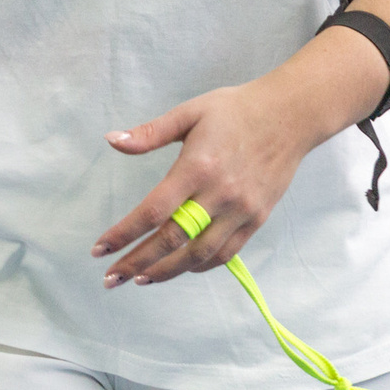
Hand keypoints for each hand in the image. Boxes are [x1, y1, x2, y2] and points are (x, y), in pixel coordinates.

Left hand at [93, 80, 331, 285]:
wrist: (290, 115)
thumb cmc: (236, 110)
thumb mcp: (190, 112)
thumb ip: (150, 132)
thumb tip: (111, 140)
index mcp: (197, 167)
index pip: (153, 211)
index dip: (124, 234)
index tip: (100, 249)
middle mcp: (219, 194)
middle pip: (172, 240)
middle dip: (137, 263)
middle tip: (110, 279)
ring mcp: (241, 211)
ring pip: (199, 255)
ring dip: (166, 272)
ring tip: (140, 280)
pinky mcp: (257, 219)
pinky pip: (226, 253)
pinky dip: (200, 266)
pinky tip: (180, 268)